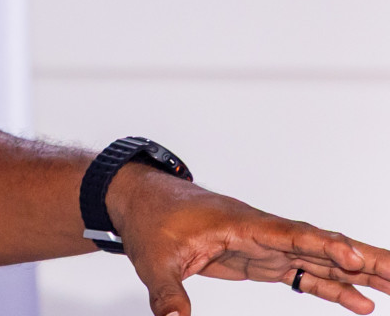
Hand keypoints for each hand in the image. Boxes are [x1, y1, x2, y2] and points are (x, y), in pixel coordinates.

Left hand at [110, 164, 389, 314]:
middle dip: (365, 258)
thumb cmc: (149, 222)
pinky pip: (306, 274)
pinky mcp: (263, 259)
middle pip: (322, 244)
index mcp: (240, 224)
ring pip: (322, 258)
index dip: (323, 245)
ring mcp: (266, 245)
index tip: (355, 257)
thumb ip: (167, 294)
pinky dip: (335, 288)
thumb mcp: (153, 260)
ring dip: (361, 273)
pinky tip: (364, 304)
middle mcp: (263, 232)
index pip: (289, 234)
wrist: (141, 202)